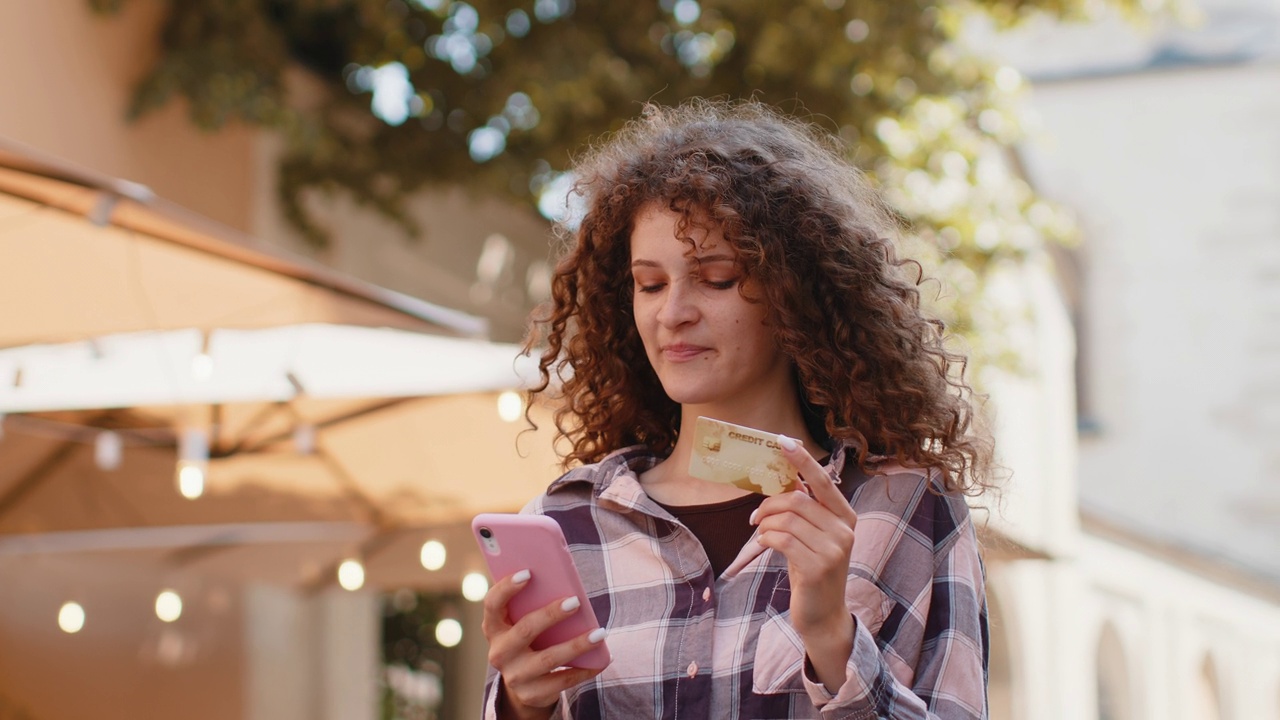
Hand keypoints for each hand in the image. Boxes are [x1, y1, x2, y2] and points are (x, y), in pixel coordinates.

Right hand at [482, 570, 607, 719]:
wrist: (524, 682)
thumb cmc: (530, 638)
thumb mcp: (522, 622)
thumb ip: (533, 604)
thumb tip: (565, 582)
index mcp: (494, 627)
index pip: (492, 604)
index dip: (507, 587)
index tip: (528, 573)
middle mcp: (499, 652)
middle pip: (525, 629)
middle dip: (551, 614)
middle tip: (575, 602)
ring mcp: (514, 675)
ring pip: (548, 658)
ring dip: (577, 644)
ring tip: (600, 633)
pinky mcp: (532, 693)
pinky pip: (562, 680)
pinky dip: (585, 669)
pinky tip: (602, 659)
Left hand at [751, 435, 856, 687]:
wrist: (823, 614)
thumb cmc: (813, 569)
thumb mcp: (812, 534)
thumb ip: (804, 506)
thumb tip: (785, 474)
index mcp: (846, 517)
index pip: (823, 481)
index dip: (802, 460)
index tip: (783, 440)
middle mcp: (845, 531)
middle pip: (797, 500)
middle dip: (769, 504)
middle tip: (754, 516)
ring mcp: (834, 550)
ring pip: (786, 519)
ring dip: (765, 524)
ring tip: (760, 533)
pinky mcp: (817, 568)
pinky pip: (781, 539)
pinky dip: (766, 539)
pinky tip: (765, 544)